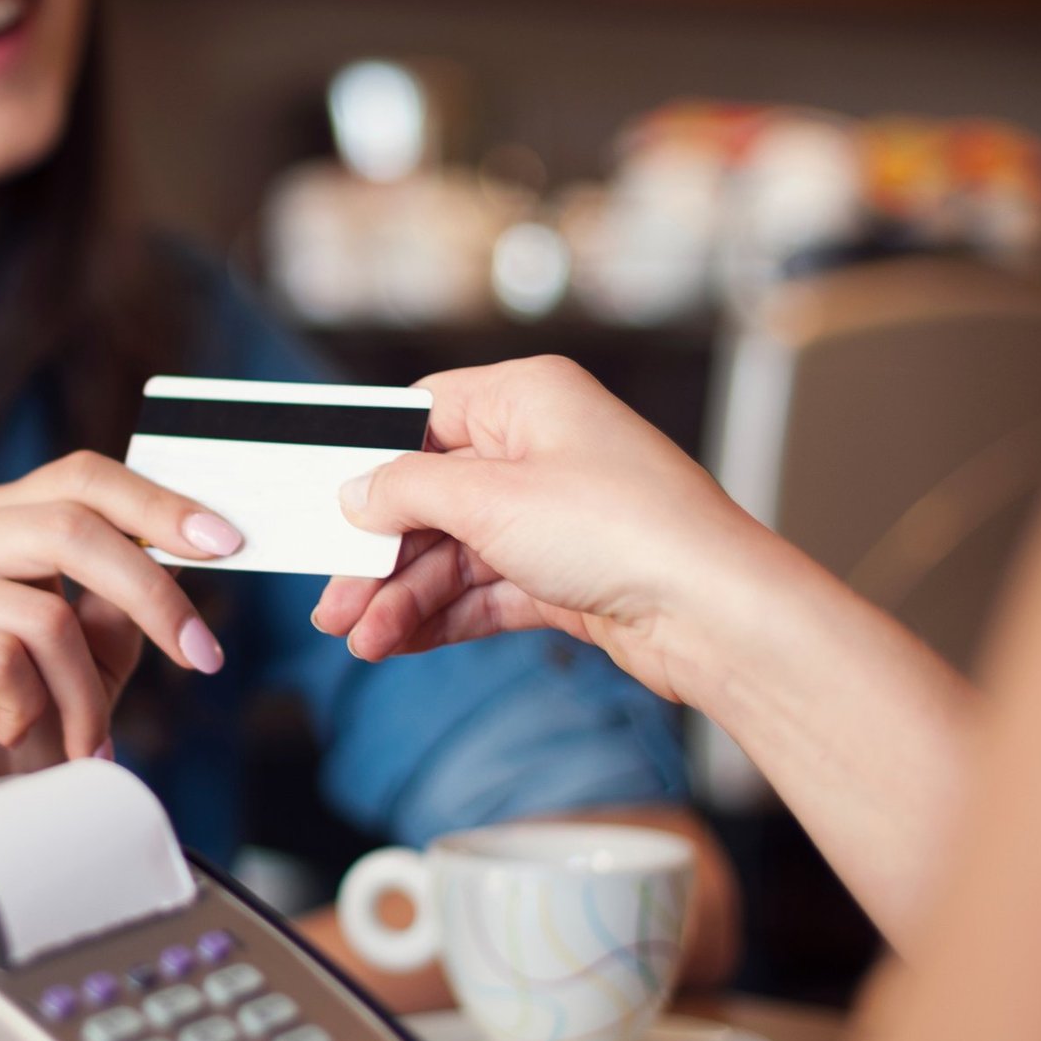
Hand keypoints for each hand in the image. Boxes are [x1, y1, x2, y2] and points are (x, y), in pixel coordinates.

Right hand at [0, 452, 239, 781]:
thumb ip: (125, 597)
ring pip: (41, 612)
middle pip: (67, 527)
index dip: (156, 504)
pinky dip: (30, 709)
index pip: (79, 479)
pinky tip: (14, 733)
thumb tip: (186, 544)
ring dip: (86, 693)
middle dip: (151, 596)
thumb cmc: (22, 726)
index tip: (227, 542)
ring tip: (90, 738)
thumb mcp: (96, 654)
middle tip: (202, 655)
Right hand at [313, 357, 777, 706]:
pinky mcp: (565, 574)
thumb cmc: (627, 530)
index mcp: (528, 397)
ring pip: (453, 553)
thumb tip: (355, 492)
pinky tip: (401, 643)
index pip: (423, 417)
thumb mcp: (491, 499)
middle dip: (378, 555)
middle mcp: (540, 449)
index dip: (370, 465)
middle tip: (333, 604)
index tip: (322, 508)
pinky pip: (484, 590)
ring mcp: (554, 515)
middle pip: (431, 497)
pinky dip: (442, 617)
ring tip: (364, 641)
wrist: (717, 616)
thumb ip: (407, 492)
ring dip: (403, 597)